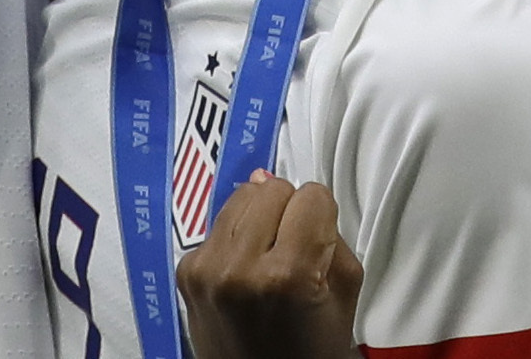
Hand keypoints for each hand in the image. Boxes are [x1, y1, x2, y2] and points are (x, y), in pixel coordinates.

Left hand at [175, 171, 365, 358]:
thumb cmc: (307, 351)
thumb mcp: (344, 294)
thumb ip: (330, 235)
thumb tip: (295, 190)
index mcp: (287, 275)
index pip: (311, 195)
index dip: (322, 216)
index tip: (320, 240)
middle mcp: (240, 268)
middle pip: (272, 188)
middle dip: (289, 210)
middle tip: (294, 248)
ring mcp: (207, 270)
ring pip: (241, 196)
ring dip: (259, 218)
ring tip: (269, 256)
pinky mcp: (187, 273)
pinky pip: (217, 225)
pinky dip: (234, 238)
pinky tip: (245, 269)